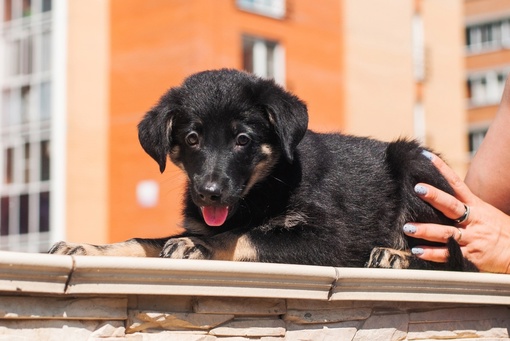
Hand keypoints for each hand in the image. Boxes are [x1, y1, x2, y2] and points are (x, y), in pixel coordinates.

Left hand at [403, 151, 509, 272]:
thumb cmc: (497, 229)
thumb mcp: (483, 212)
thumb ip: (462, 203)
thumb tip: (436, 193)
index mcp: (475, 206)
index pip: (456, 184)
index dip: (442, 170)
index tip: (427, 158)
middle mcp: (472, 220)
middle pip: (451, 206)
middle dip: (434, 197)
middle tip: (417, 188)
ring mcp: (471, 238)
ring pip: (445, 232)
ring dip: (425, 230)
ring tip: (407, 227)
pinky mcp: (470, 256)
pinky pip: (448, 254)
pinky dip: (432, 254)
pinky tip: (417, 251)